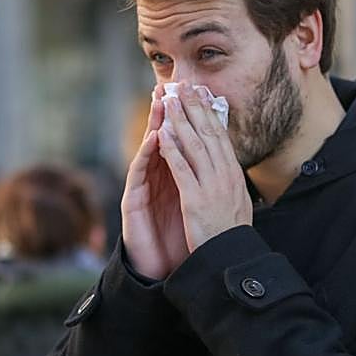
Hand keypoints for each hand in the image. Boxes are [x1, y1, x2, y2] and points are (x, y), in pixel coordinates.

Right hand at [121, 86, 189, 279]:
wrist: (164, 270)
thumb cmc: (181, 239)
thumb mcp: (197, 207)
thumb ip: (202, 185)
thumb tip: (222, 168)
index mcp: (175, 178)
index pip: (182, 144)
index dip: (189, 121)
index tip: (198, 96)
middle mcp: (158, 179)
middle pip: (162, 140)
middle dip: (168, 113)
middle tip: (173, 85)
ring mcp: (144, 188)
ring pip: (149, 150)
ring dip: (154, 124)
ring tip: (161, 101)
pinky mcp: (133, 201)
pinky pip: (141, 173)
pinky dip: (148, 154)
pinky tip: (154, 137)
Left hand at [157, 82, 253, 252]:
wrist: (232, 258)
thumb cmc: (231, 233)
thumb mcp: (237, 201)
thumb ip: (230, 181)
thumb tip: (227, 164)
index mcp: (234, 175)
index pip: (221, 137)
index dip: (209, 113)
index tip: (201, 95)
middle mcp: (225, 176)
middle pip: (209, 134)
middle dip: (195, 108)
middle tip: (185, 86)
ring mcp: (212, 186)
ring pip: (195, 145)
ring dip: (180, 120)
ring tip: (169, 101)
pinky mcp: (196, 200)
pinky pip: (182, 169)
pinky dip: (172, 150)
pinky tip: (162, 135)